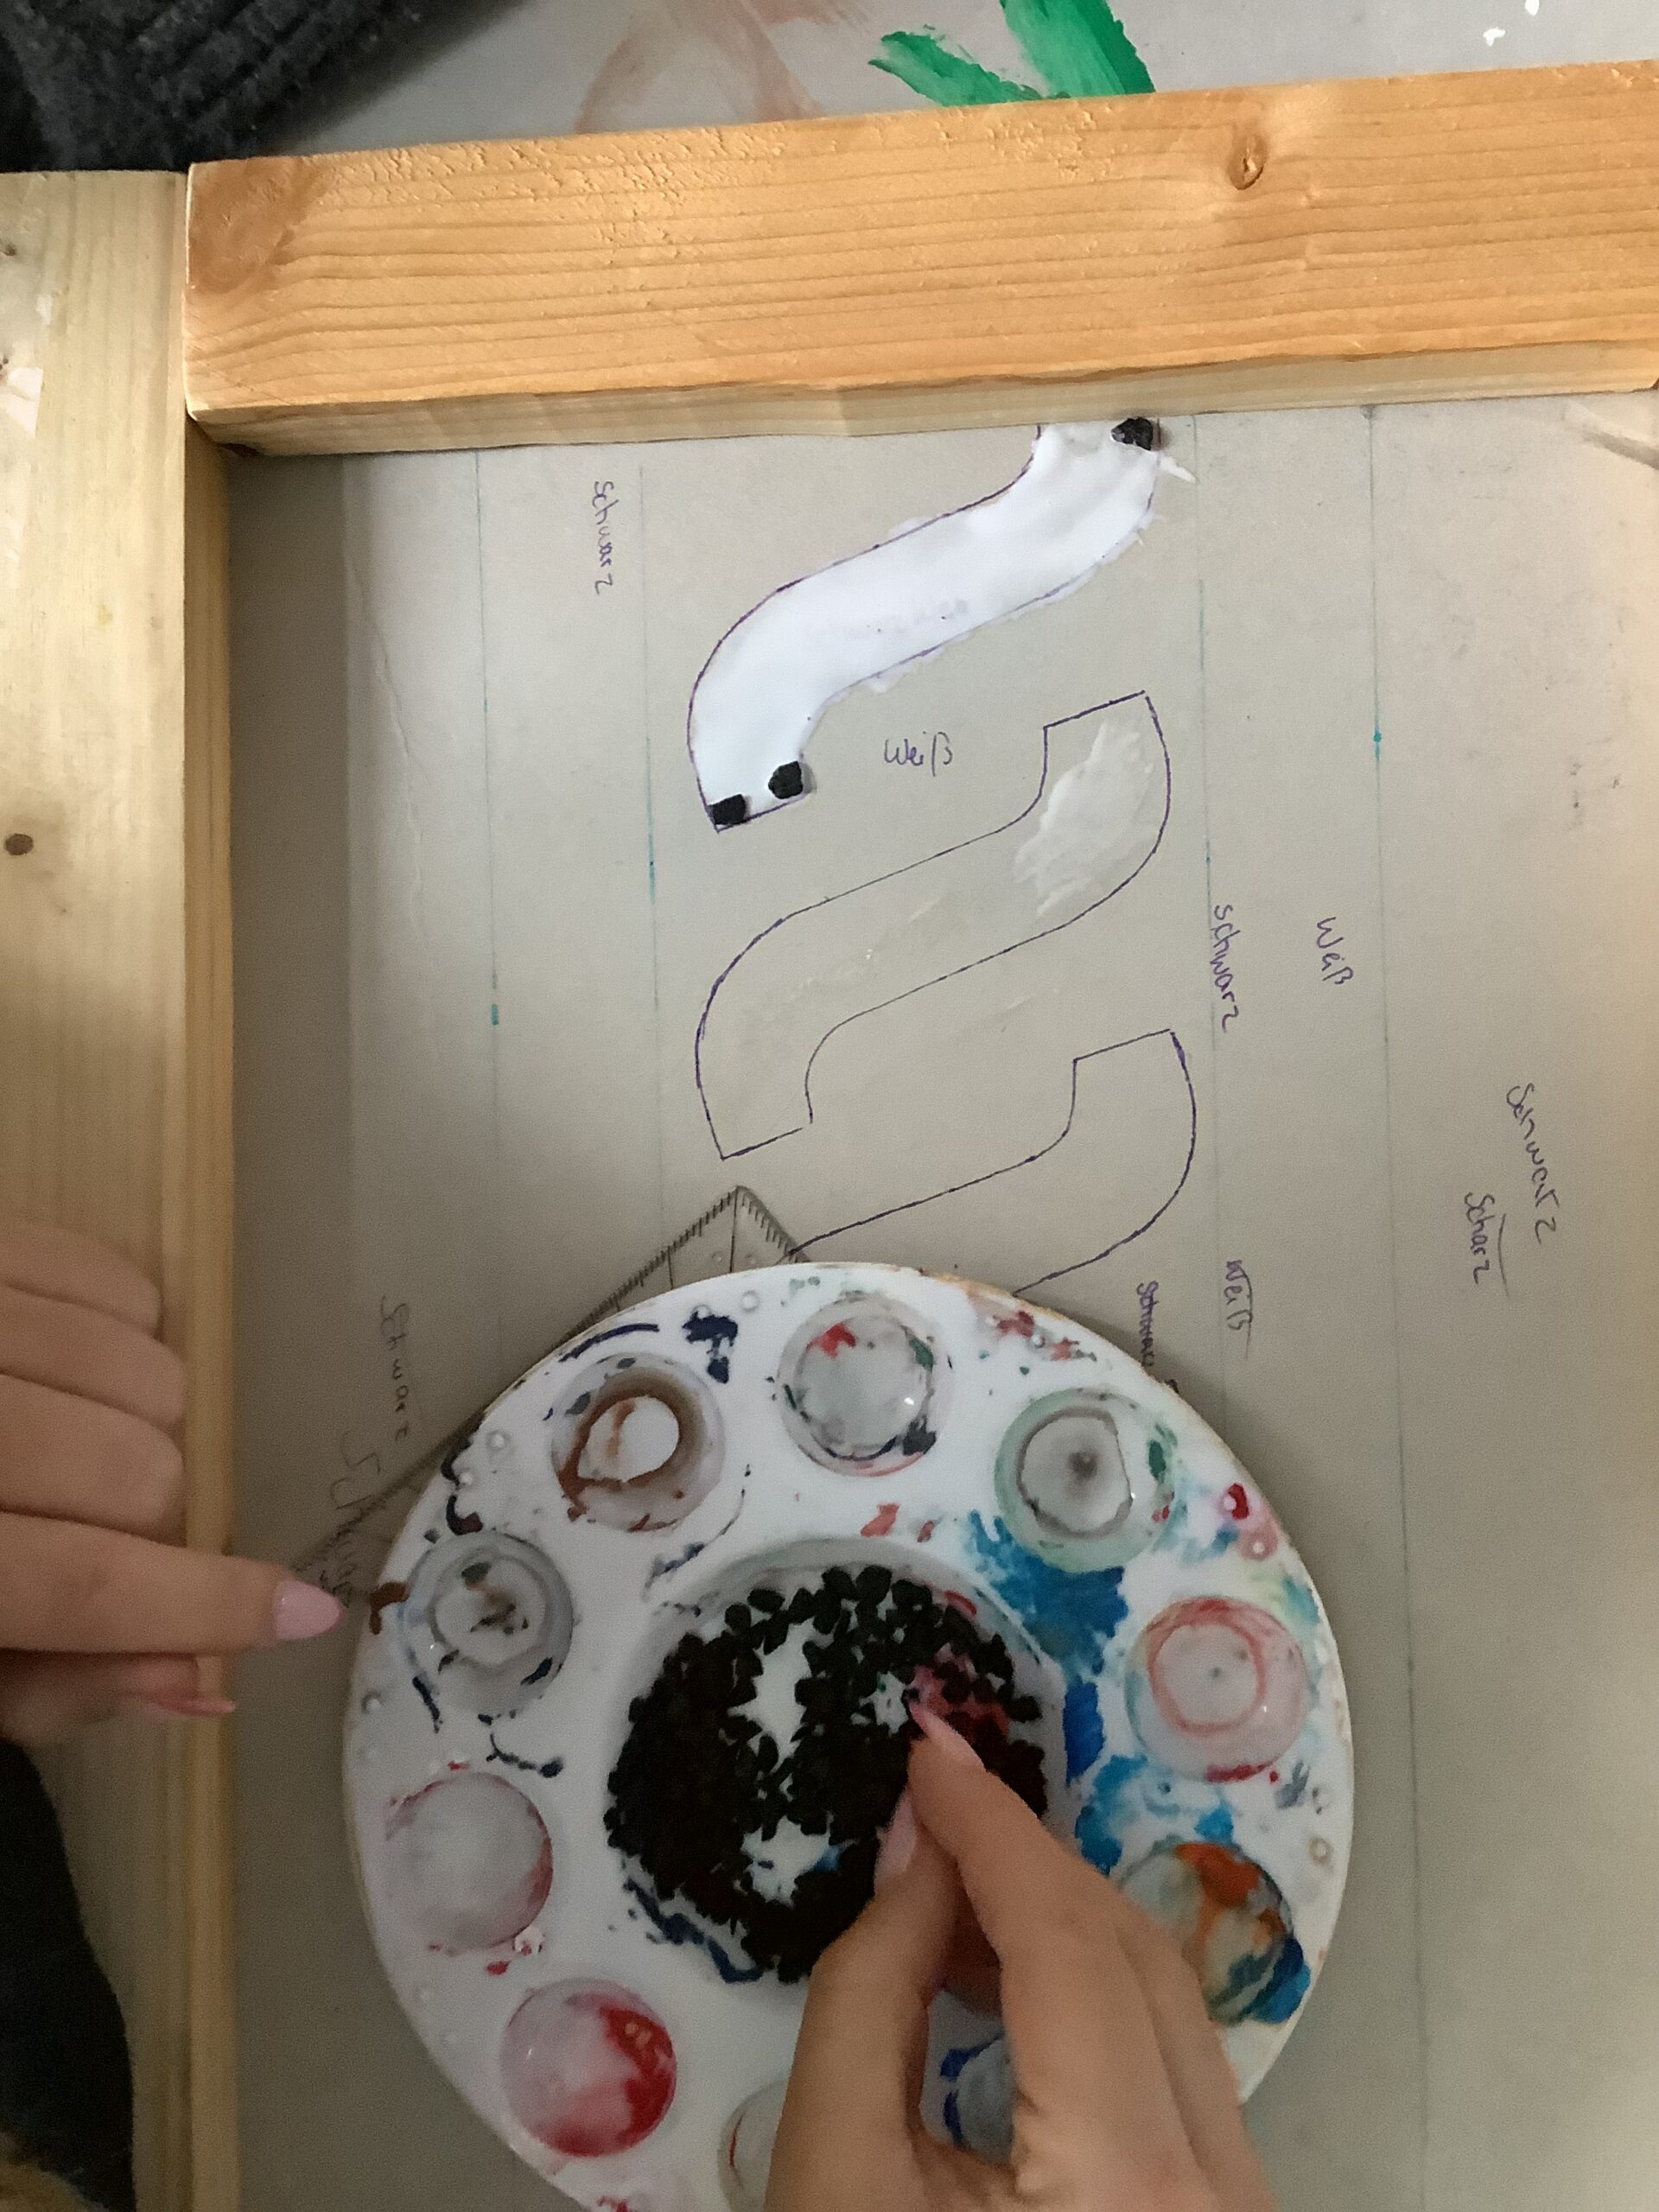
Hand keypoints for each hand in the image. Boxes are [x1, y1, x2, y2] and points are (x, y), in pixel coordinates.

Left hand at [0, 1220, 340, 1742]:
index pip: (82, 1584)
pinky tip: (71, 1373)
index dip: (206, 1606)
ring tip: (77, 1448)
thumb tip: (203, 1676)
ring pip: (147, 1373)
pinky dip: (128, 1337)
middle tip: (101, 1532)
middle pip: (137, 1474)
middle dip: (150, 1522)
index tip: (304, 1613)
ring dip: (144, 1426)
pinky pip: (123, 1282)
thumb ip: (44, 1687)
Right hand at [771, 1714, 1274, 2211]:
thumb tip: (919, 1850)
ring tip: (951, 1878)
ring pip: (1168, 2004)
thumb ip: (872, 1992)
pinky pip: (1172, 2062)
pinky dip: (1090, 1992)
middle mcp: (1217, 2190)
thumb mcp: (837, 2177)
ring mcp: (1238, 2207)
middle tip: (932, 1799)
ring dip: (1061, 1921)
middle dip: (1027, 1862)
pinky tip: (1009, 1969)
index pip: (1068, 1944)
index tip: (928, 1741)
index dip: (992, 1827)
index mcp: (1124, 2184)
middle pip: (1134, 1959)